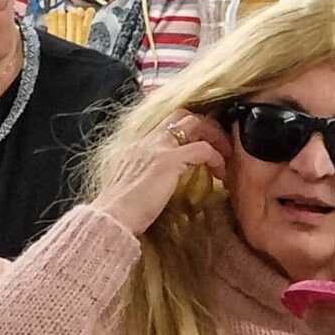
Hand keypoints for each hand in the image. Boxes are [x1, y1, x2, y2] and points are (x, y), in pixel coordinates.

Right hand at [97, 110, 230, 235]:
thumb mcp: (131, 187)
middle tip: (219, 144)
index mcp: (136, 146)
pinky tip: (220, 172)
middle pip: (182, 115)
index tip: (202, 143)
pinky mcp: (169, 161)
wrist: (110, 219)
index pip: (166, 124)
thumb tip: (162, 185)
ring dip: (214, 136)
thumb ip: (146, 178)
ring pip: (194, 122)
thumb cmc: (119, 213)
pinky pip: (202, 149)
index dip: (188, 130)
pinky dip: (215, 156)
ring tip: (224, 155)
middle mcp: (146, 140)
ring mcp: (157, 147)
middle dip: (205, 125)